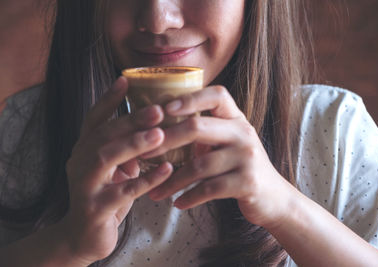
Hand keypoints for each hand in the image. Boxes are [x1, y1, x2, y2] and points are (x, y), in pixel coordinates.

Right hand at [60, 77, 172, 263]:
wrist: (84, 236)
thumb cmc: (106, 195)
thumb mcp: (114, 168)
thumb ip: (126, 149)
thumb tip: (155, 126)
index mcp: (85, 149)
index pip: (93, 118)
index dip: (108, 99)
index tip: (125, 80)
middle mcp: (80, 162)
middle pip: (103, 134)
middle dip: (130, 120)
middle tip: (158, 110)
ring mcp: (85, 185)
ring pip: (106, 158)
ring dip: (134, 144)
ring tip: (159, 134)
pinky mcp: (95, 208)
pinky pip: (123, 191)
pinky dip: (146, 179)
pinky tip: (166, 170)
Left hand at [145, 85, 293, 228]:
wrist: (274, 198)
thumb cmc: (241, 167)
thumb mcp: (229, 142)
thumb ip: (205, 132)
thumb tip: (159, 129)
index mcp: (237, 119)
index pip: (217, 95)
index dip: (190, 98)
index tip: (165, 108)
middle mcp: (244, 133)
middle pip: (198, 127)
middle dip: (166, 140)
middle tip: (143, 153)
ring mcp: (247, 157)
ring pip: (200, 165)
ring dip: (173, 180)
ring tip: (156, 191)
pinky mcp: (247, 183)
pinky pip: (209, 189)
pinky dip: (189, 197)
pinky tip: (177, 203)